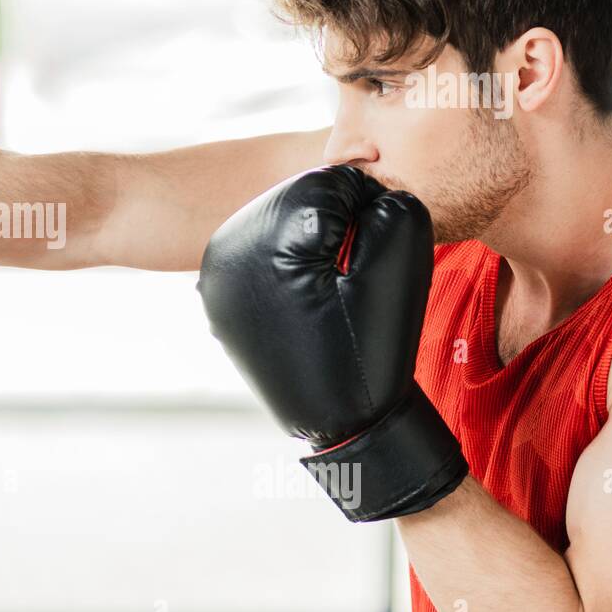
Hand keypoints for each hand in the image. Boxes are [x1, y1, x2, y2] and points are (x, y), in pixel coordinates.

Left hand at [197, 164, 467, 520]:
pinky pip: (263, 252)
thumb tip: (367, 187)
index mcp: (262, 243)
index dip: (370, 205)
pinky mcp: (218, 295)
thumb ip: (390, 210)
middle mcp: (223, 254)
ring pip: (278, 221)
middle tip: (360, 268)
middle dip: (338, 221)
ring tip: (338, 284)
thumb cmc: (373, 354)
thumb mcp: (397, 272)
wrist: (341, 426)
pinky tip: (314, 294)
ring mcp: (214, 276)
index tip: (381, 249)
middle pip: (295, 198)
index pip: (327, 184)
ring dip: (314, 238)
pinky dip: (293, 259)